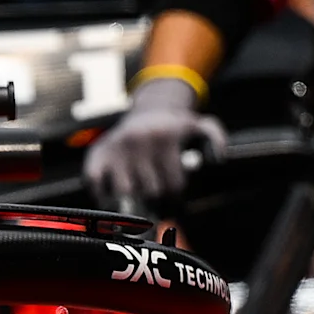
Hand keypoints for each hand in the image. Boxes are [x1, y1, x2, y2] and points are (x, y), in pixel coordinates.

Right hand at [83, 76, 225, 207]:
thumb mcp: (200, 126)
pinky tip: (114, 196)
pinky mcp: (97, 155)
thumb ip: (215, 138)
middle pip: (151, 192)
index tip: (174, 200)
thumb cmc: (175, 127)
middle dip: (157, 202)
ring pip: (125, 194)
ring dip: (133, 203)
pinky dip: (103, 195)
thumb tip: (217, 160)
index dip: (176, 198)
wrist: (147, 111)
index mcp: (165, 137)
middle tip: (158, 202)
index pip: (173, 185)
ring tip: (141, 201)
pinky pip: (96, 185)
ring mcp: (116, 149)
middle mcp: (139, 141)